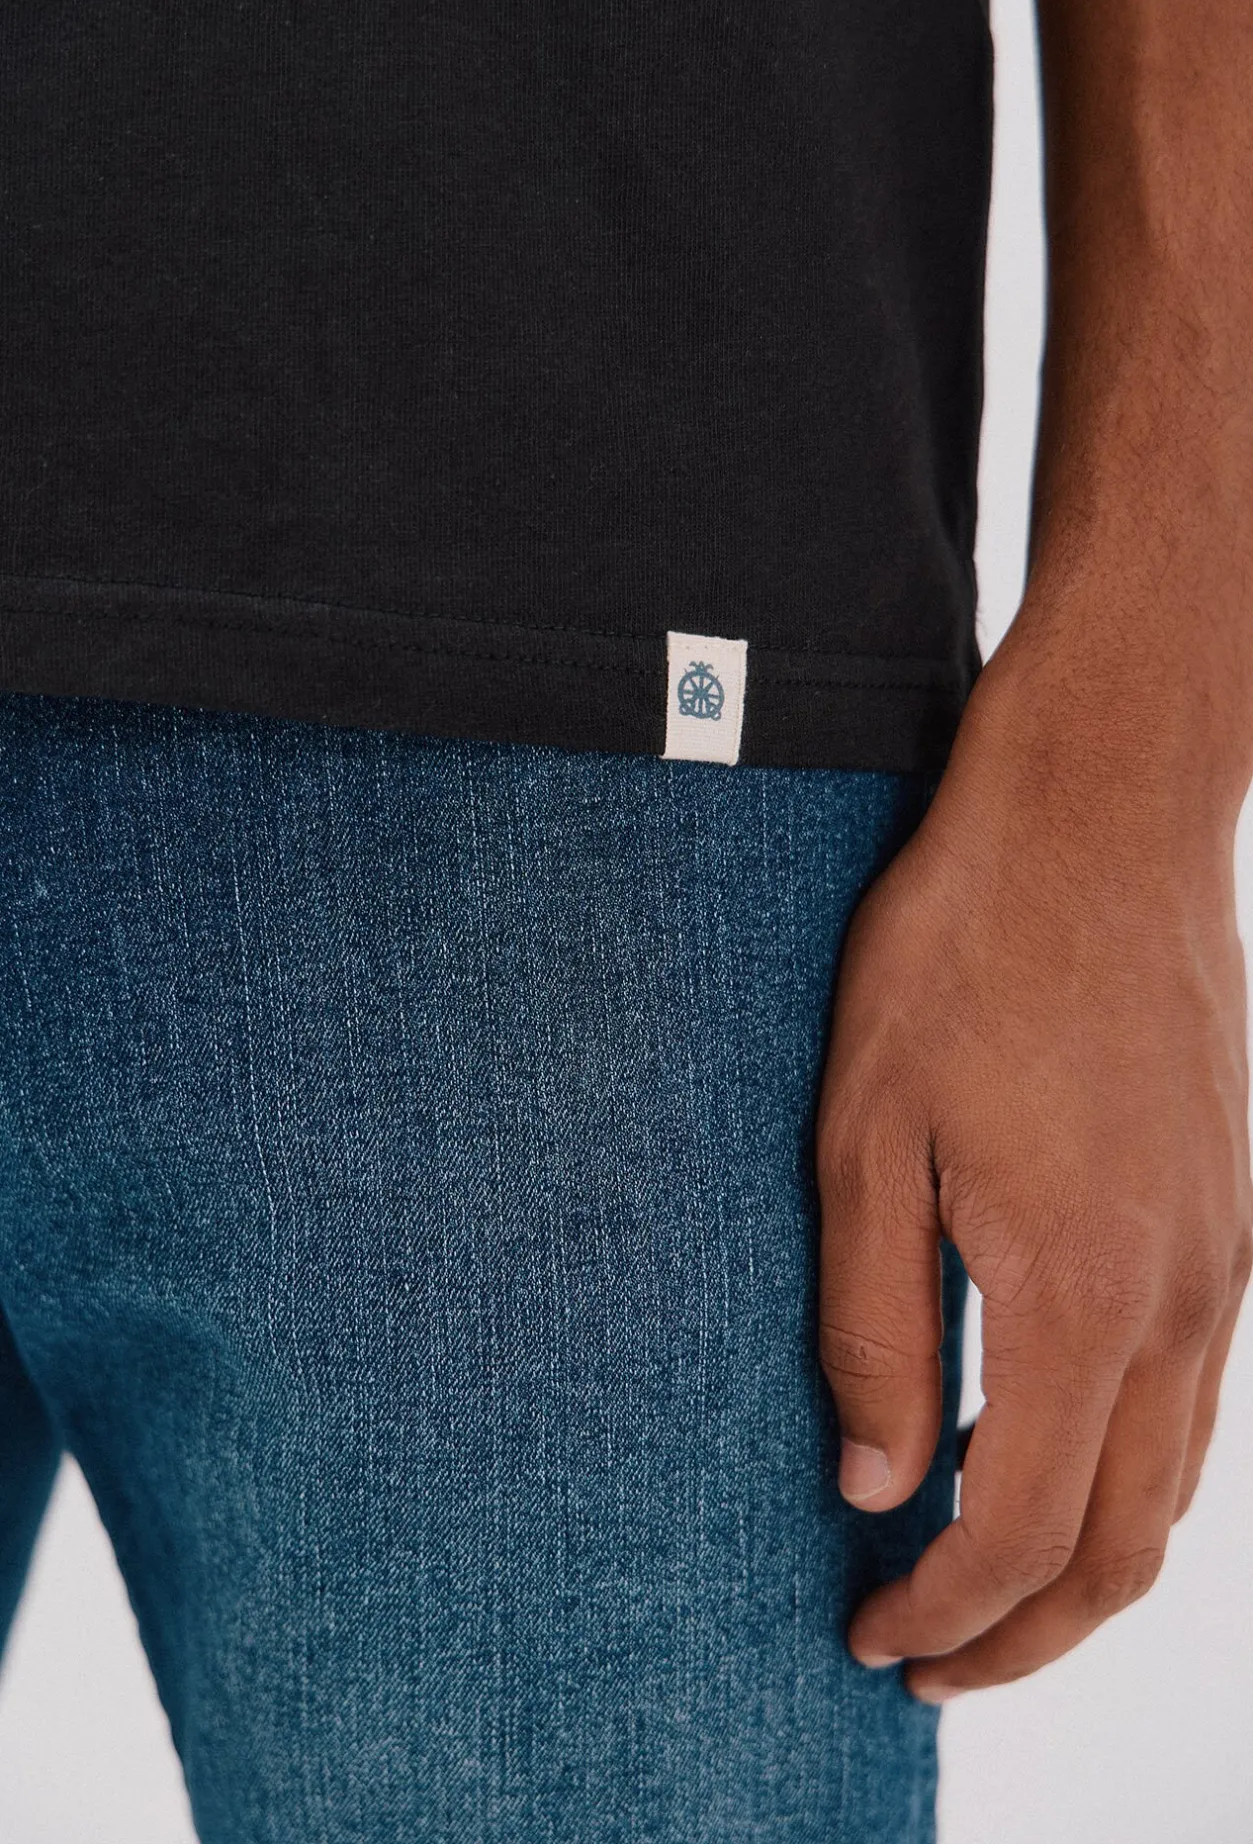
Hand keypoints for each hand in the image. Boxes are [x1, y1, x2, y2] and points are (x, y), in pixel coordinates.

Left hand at [815, 643, 1252, 1699]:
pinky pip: (1193, 1405)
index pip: (1017, 1532)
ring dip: (1080, 1570)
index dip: (943, 1615)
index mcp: (1076, 1292)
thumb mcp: (865, 1138)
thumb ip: (873, 1326)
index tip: (870, 1636)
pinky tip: (1054, 1461)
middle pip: (1120, 1549)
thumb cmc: (964, 955)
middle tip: (920, 1659)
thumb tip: (876, 1483)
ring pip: (1172, 1489)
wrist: (1099, 823)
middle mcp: (1176, 1303)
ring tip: (981, 1594)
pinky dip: (1127, 1481)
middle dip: (1019, 1638)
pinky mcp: (1227, 1221)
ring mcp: (1221, 1265)